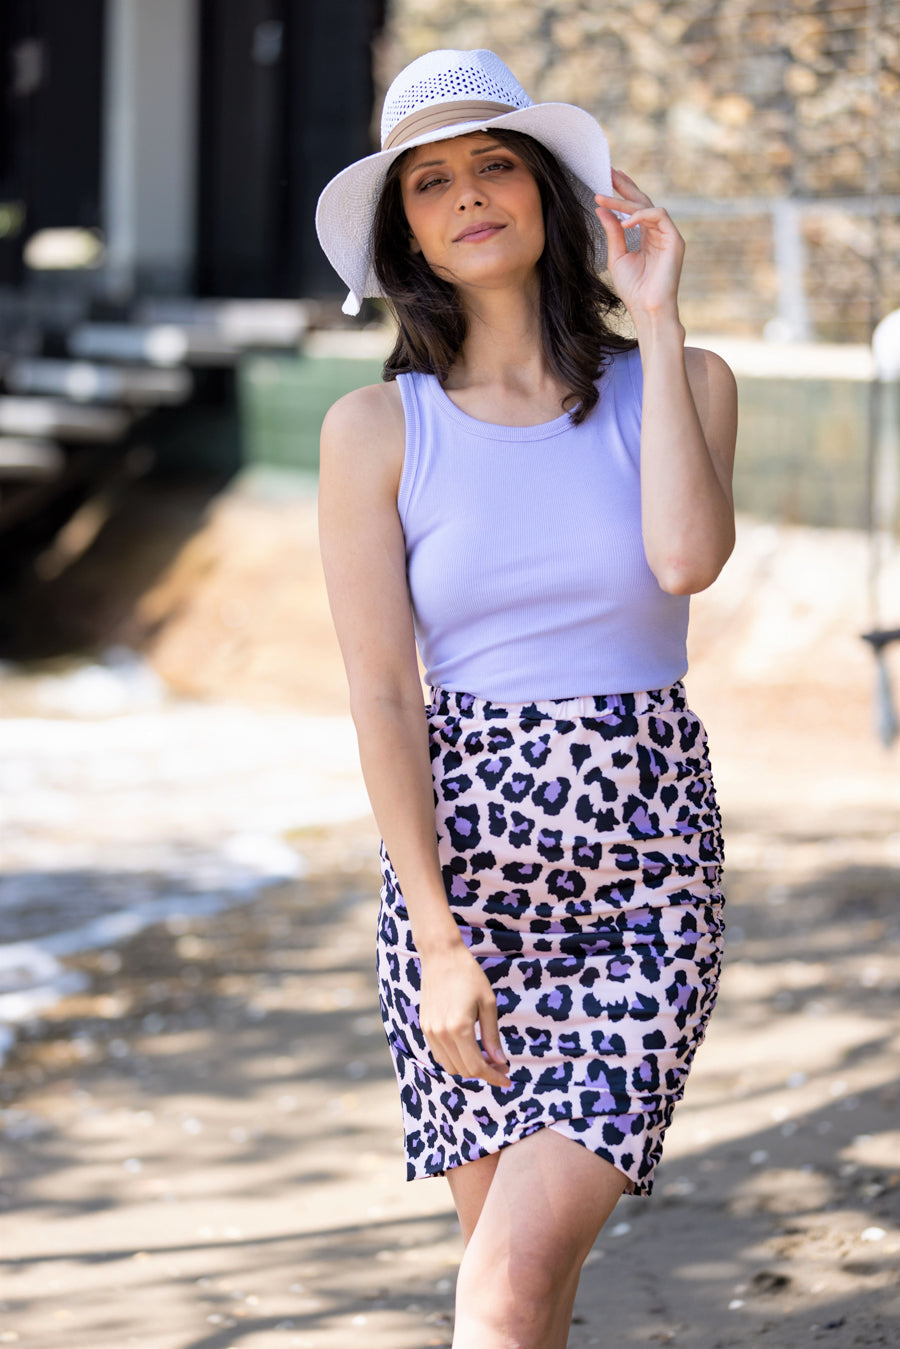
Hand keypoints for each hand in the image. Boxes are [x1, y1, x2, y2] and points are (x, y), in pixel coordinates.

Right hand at [419, 942, 511, 1087]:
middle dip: (484, 1072)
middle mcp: (441, 1034)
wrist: (441, 956)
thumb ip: (492, 1036)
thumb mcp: (488, 1004)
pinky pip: (439, 1054)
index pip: (476, 1066)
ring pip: (450, 1066)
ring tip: (486, 1057)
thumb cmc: (469, 976)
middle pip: (463, 1070)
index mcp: (459, 1028)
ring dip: (468, 1067)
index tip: (507, 1080)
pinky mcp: (424, 1027)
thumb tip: (500, 1062)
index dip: (493, 1077)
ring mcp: (429, 1032)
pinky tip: (468, 1048)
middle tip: (501, 1065)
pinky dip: (455, 1058)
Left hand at [594, 168, 684, 324]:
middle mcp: (659, 232)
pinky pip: (659, 215)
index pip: (634, 208)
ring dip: (624, 201)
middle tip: (607, 173)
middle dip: (624, 186)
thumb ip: (612, 233)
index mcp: (647, 236)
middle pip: (642, 201)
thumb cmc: (633, 289)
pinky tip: (624, 222)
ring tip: (603, 200)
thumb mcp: (617, 257)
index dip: (622, 192)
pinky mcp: (675, 240)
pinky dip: (640, 215)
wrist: (647, 311)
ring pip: (648, 206)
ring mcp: (668, 235)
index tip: (605, 179)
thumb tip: (601, 209)